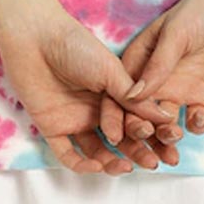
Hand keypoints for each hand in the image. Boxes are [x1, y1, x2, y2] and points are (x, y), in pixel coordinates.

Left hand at [0, 4, 177, 174]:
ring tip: (126, 166)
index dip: (151, 136)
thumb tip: (166, 117)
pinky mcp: (52, 127)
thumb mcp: (110, 71)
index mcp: (112, 94)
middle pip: (120, 140)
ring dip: (112, 162)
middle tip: (152, 162)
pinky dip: (82, 164)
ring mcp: (74, 119)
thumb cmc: (74, 45)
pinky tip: (97, 164)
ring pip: (97, 151)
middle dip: (137, 153)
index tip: (168, 146)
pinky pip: (68, 153)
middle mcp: (95, 109)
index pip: (135, 121)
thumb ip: (134, 98)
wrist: (35, 37)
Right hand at [86, 0, 203, 172]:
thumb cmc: (199, 9)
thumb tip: (133, 97)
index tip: (114, 134)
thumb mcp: (175, 34)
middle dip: (141, 132)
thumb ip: (157, 66)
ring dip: (167, 136)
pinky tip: (198, 118)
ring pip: (165, 122)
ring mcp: (178, 88)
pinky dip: (194, 125)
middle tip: (149, 142)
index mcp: (139, 60)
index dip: (114, 114)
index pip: (120, 93)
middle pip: (141, 114)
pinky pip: (194, 119)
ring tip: (174, 141)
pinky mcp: (202, 95)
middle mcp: (155, 79)